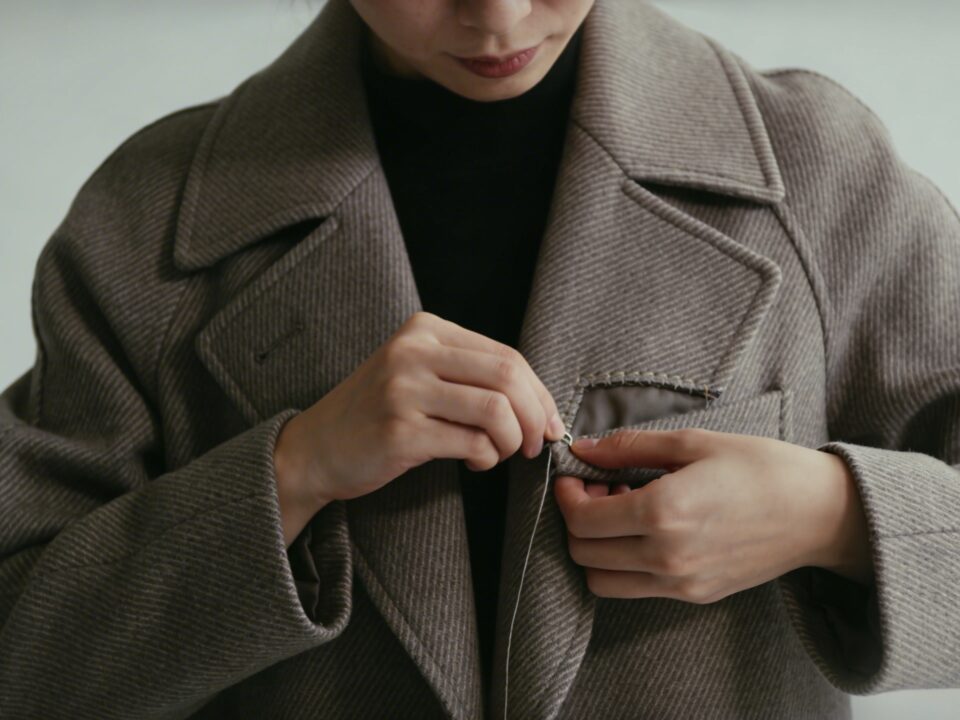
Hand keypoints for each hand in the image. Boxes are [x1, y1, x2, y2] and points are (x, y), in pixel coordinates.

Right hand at [275, 311, 565, 515]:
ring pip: (496, 410)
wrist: (315, 448)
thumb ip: (470, 375)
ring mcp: (403, 390)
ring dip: (513, 441)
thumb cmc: (377, 415)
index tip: (550, 421)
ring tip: (500, 454)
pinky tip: (474, 463)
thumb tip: (542, 405)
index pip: (506, 354)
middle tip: (536, 445)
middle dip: (536, 416)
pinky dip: (487, 458)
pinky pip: (471, 443)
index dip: (539, 392)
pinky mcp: (400, 431)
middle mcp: (413, 352)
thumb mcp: (418, 373)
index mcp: (424, 330)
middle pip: (507, 376)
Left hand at [553, 427, 874, 602]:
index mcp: (664, 513)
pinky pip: (635, 589)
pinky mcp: (694, 595)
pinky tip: (646, 529)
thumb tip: (584, 448)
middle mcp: (666, 556)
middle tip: (597, 489)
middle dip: (576, 520)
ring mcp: (680, 582)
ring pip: (601, 581)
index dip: (567, 496)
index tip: (576, 475)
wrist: (819, 512)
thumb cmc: (760, 467)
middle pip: (583, 553)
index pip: (581, 520)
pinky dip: (622, 564)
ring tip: (621, 512)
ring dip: (596, 548)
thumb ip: (629, 446)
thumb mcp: (692, 442)